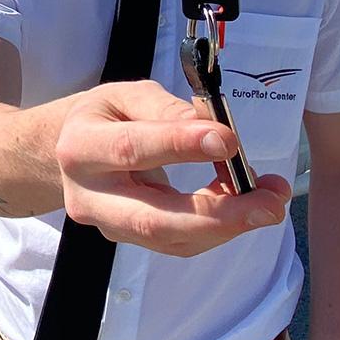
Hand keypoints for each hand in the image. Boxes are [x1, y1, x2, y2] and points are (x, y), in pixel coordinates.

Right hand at [54, 80, 291, 256]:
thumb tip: (212, 130)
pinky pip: (180, 242)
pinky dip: (220, 225)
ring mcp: (109, 226)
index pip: (132, 149)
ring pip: (172, 239)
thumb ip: (165, 109)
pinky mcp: (131, 241)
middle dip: (218, 215)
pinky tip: (245, 203)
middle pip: (153, 220)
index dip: (181, 146)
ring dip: (229, 225)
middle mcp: (90, 196)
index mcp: (82, 147)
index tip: (230, 141)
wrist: (69, 152)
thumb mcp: (127, 96)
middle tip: (270, 204)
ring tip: (270, 200)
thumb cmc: (106, 117)